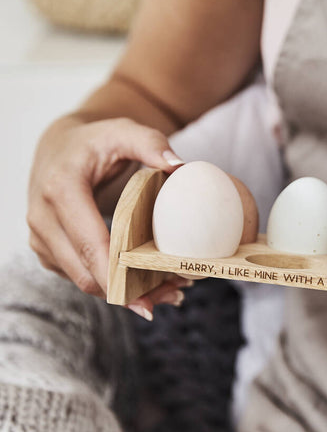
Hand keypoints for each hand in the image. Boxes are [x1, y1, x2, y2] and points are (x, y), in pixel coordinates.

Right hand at [27, 116, 188, 317]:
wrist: (61, 146)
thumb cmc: (96, 140)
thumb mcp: (124, 131)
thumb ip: (151, 144)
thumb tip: (179, 166)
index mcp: (61, 189)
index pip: (90, 244)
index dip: (118, 276)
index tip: (148, 300)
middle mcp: (43, 218)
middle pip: (87, 272)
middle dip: (130, 292)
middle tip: (175, 293)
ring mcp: (42, 237)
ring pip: (84, 281)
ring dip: (125, 293)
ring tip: (169, 290)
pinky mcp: (48, 249)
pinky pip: (80, 276)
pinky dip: (111, 285)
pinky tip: (145, 283)